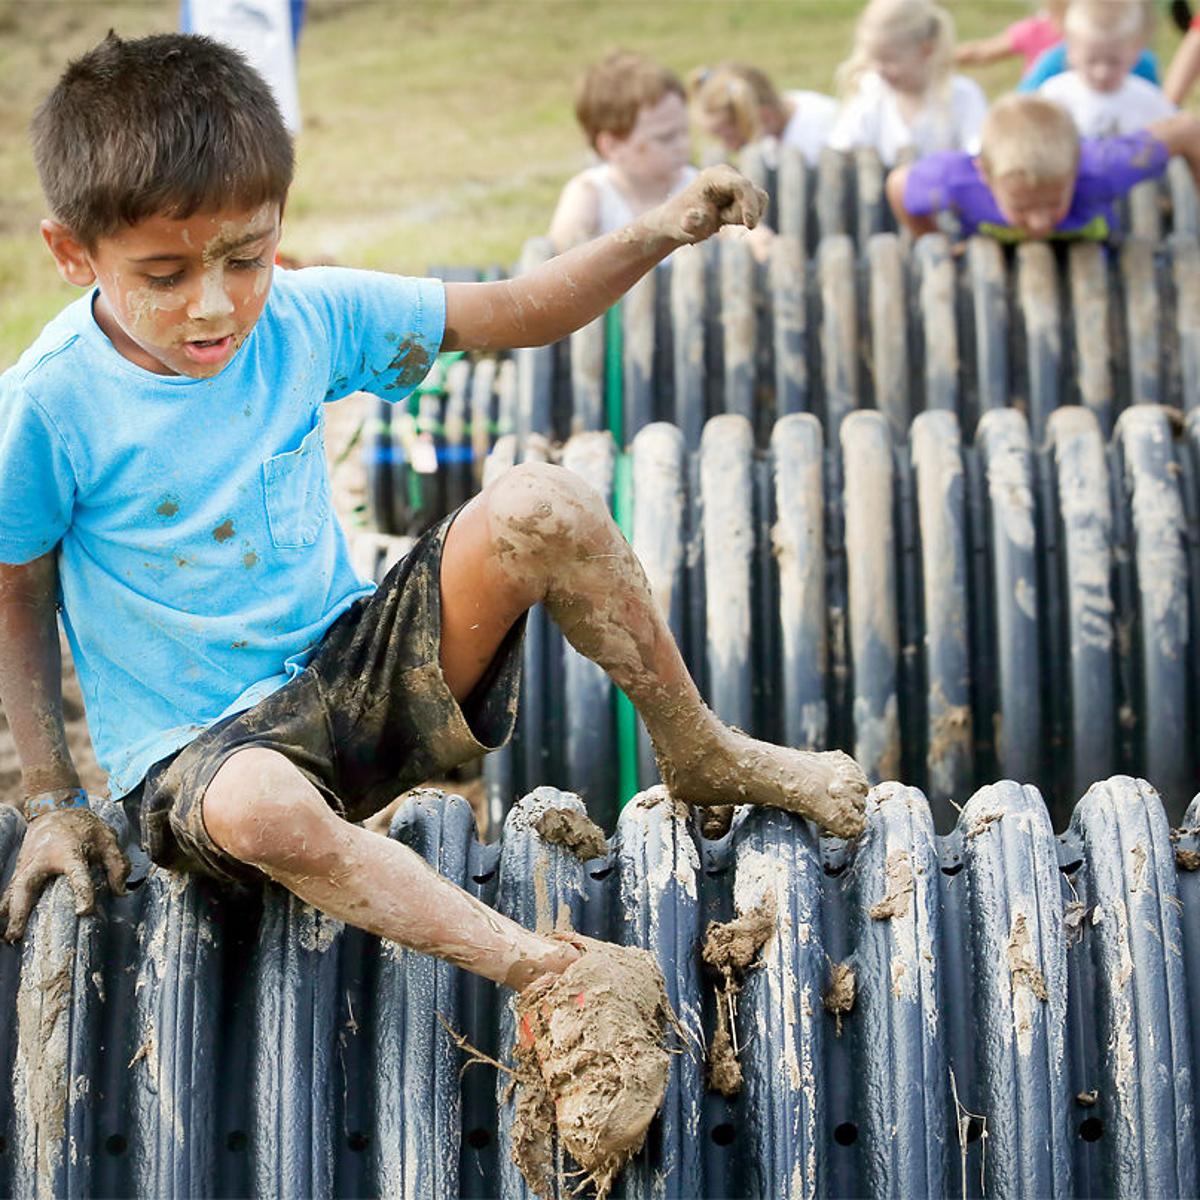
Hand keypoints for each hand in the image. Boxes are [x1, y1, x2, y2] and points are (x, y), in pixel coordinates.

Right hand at [1, 806, 129, 940]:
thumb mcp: (107, 839)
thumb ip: (117, 864)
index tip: (84, 911)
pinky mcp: (21, 868)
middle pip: (27, 885)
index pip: (77, 874)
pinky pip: (11, 889)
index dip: (83, 892)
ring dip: (10, 912)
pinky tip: (3, 921)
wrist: (55, 811)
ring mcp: (28, 864)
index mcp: (69, 851)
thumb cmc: (84, 828)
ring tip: (8, 937)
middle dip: (20, 910)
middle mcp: (42, 859)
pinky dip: (6, 905)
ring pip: (14, 890)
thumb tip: (120, 892)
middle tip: (17, 935)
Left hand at [645, 165, 767, 246]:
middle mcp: (728, 174)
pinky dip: (746, 216)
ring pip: (759, 199)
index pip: (742, 185)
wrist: (677, 221)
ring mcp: (735, 182)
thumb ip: (691, 223)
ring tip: (722, 217)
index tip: (750, 226)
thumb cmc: (680, 222)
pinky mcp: (741, 192)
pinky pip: (757, 205)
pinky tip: (726, 217)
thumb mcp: (685, 225)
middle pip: (754, 194)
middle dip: (742, 214)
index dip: (750, 205)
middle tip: (720, 219)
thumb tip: (690, 220)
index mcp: (714, 176)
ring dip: (744, 215)